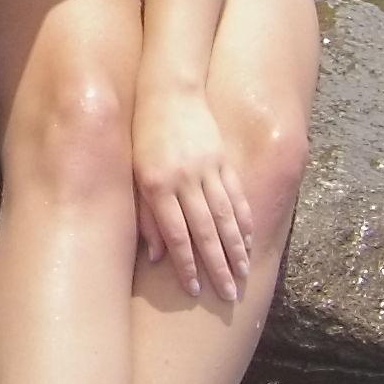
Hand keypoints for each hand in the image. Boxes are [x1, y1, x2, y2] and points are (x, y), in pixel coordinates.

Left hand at [131, 83, 251, 304]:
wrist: (168, 89)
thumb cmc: (143, 134)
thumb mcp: (134, 173)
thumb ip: (145, 214)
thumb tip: (157, 256)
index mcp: (158, 185)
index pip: (176, 234)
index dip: (186, 264)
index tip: (195, 288)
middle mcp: (185, 180)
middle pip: (205, 231)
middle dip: (218, 266)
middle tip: (228, 295)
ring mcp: (208, 169)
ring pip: (225, 216)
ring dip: (236, 249)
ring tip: (244, 273)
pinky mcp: (222, 159)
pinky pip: (235, 195)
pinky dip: (244, 219)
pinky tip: (249, 238)